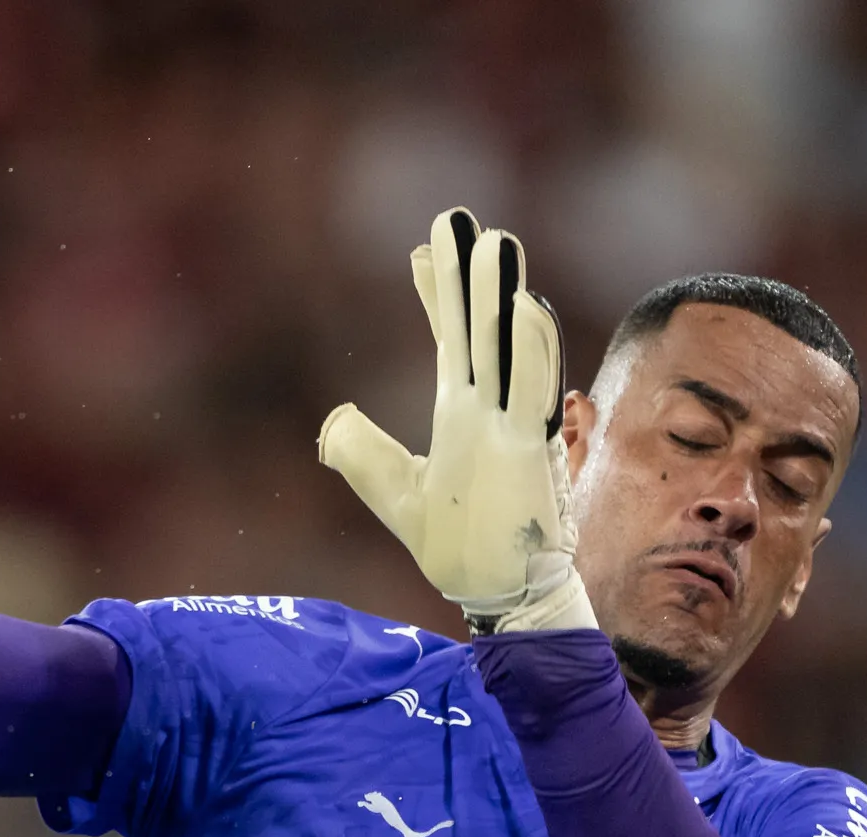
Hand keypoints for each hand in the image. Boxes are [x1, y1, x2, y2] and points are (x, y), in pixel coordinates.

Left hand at [317, 210, 593, 632]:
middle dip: (468, 273)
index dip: (436, 293)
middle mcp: (490, 410)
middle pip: (478, 327)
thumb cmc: (455, 544)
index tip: (423, 245)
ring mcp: (512, 426)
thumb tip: (334, 418)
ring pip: (508, 346)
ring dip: (502, 293)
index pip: (452, 339)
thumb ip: (363, 454)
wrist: (490, 590)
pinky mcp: (529, 452)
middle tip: (459, 216)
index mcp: (462, 414)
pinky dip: (530, 349)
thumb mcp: (394, 492)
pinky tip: (523, 305)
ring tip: (494, 239)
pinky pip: (532, 392)